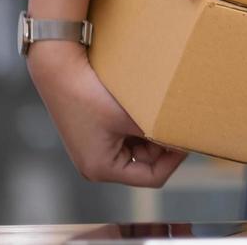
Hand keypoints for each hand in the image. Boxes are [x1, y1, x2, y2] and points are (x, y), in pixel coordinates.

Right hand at [28, 41, 186, 186]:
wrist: (60, 69)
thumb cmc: (90, 94)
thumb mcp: (131, 118)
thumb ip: (158, 134)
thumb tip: (185, 139)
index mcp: (102, 169)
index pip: (152, 177)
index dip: (174, 159)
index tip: (187, 137)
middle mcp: (96, 165)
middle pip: (146, 164)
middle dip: (162, 143)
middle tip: (177, 120)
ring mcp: (95, 150)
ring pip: (139, 148)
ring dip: (151, 131)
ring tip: (158, 110)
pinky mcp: (95, 134)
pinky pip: (127, 136)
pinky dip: (139, 124)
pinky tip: (144, 105)